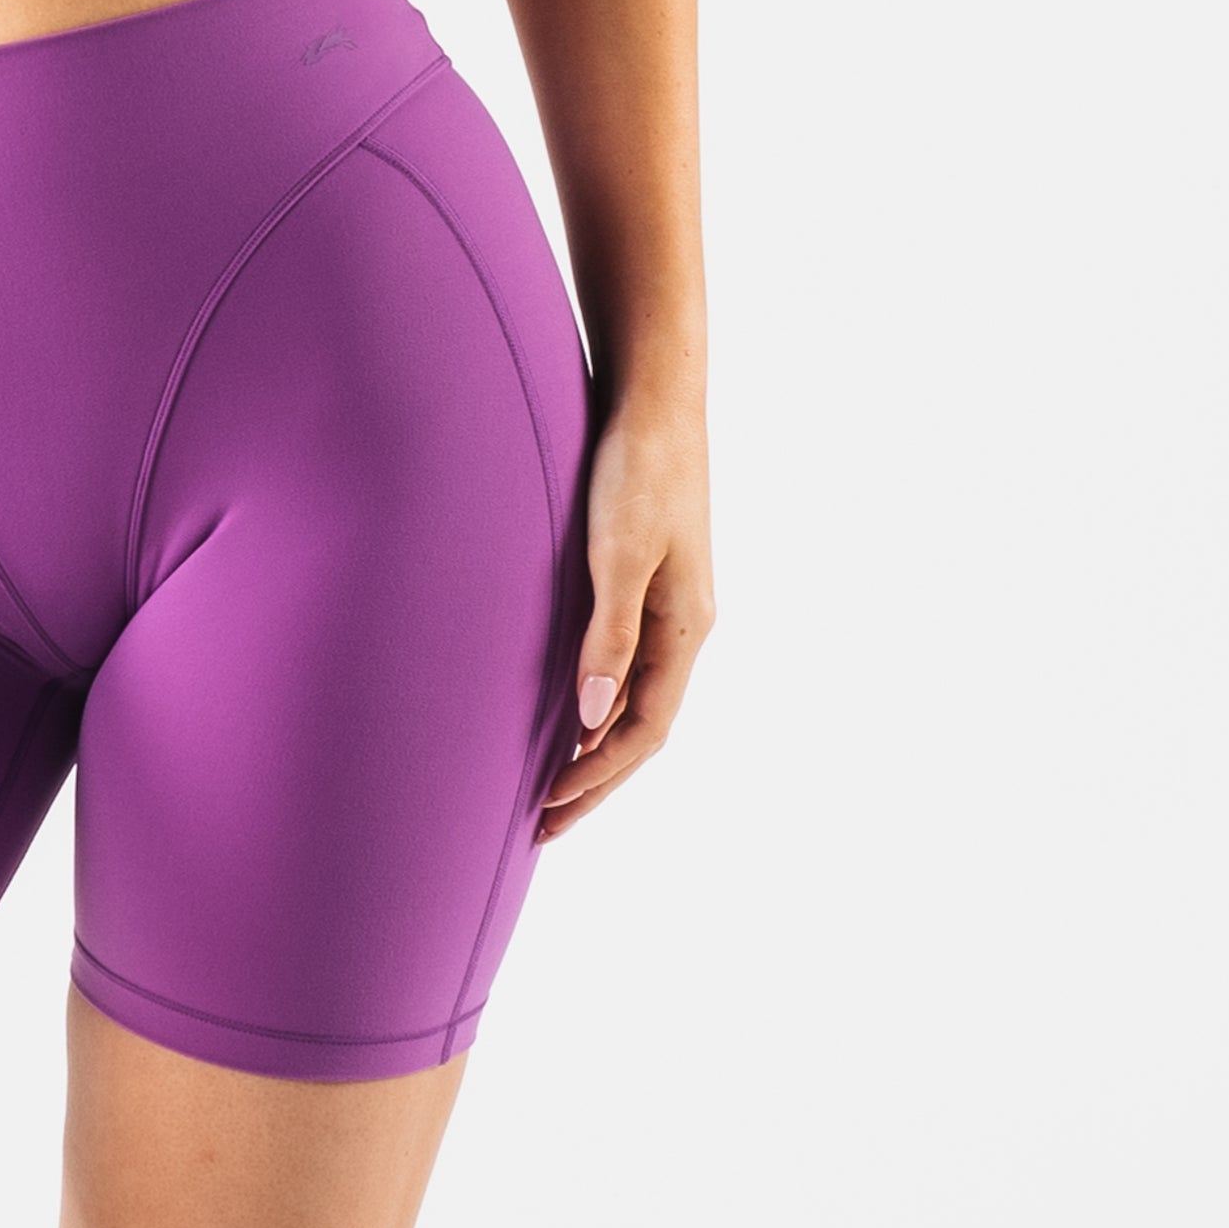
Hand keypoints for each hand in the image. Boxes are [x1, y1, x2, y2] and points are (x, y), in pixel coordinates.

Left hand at [540, 391, 711, 837]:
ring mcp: (669, 606)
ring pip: (635, 701)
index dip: (597, 777)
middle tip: (542, 828)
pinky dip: (597, 705)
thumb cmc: (637, 469)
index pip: (644, 731)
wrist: (655, 398)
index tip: (546, 809)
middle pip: (642, 728)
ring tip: (550, 788)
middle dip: (595, 782)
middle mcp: (684, 626)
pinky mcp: (647, 582)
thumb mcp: (620, 554)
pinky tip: (568, 714)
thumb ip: (609, 636)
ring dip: (597, 749)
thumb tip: (594, 721)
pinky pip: (627, 667)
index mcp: (686, 628)